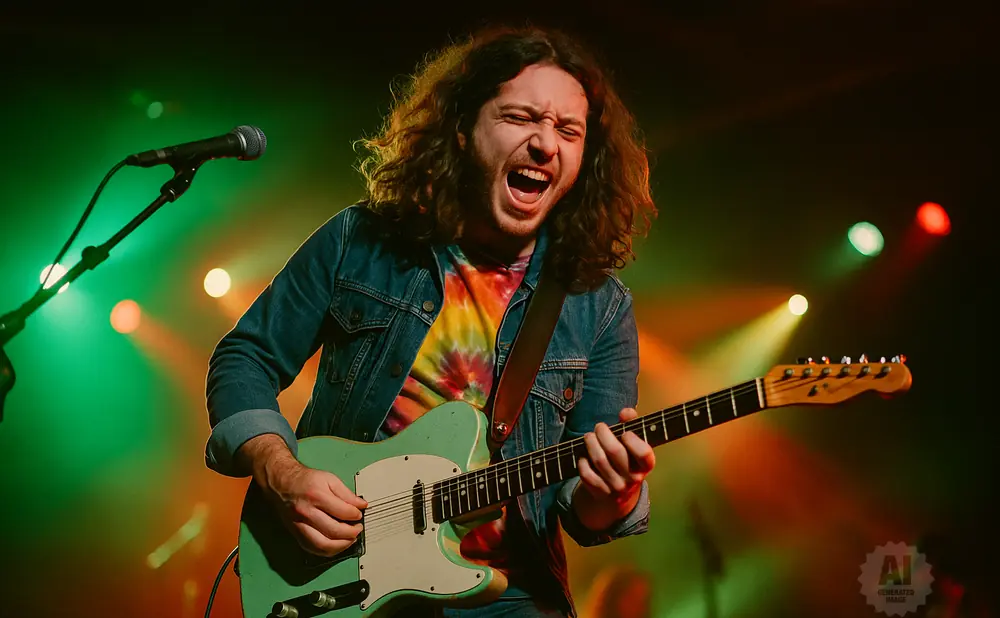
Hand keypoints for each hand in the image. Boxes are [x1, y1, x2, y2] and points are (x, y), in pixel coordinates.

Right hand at [264, 460, 367, 557]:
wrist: (282, 483)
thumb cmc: (304, 480)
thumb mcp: (329, 479)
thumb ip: (346, 493)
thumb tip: (361, 505)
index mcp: (317, 496)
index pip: (343, 512)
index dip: (355, 515)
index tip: (359, 515)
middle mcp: (307, 512)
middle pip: (334, 531)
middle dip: (351, 533)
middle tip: (358, 529)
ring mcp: (300, 525)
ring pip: (323, 545)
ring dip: (341, 546)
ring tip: (350, 539)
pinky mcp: (296, 533)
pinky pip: (313, 549)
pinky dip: (327, 551)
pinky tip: (336, 545)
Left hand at [575, 408, 654, 528]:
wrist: (618, 494)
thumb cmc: (626, 459)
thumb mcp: (632, 444)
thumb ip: (631, 424)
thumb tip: (627, 412)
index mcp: (646, 465)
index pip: (644, 453)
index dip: (633, 440)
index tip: (625, 433)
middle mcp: (633, 478)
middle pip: (615, 451)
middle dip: (603, 434)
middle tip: (599, 427)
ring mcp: (617, 487)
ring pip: (599, 460)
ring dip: (590, 443)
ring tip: (589, 436)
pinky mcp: (601, 492)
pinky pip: (587, 474)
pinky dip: (582, 462)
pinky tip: (584, 456)